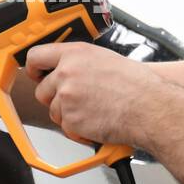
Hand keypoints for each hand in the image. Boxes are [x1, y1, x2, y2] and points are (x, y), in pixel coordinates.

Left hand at [23, 42, 167, 148]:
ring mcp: (67, 97)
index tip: (35, 74)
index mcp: (75, 54)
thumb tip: (68, 69)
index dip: (33, 68)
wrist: (149, 107)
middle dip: (54, 98)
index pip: (36, 56)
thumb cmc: (137, 84)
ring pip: (54, 111)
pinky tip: (97, 121)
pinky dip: (78, 130)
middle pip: (42, 90)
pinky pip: (66, 128)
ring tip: (94, 111)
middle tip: (75, 101)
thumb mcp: (105, 59)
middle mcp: (67, 73)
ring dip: (69, 115)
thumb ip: (80, 63)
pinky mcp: (71, 120)